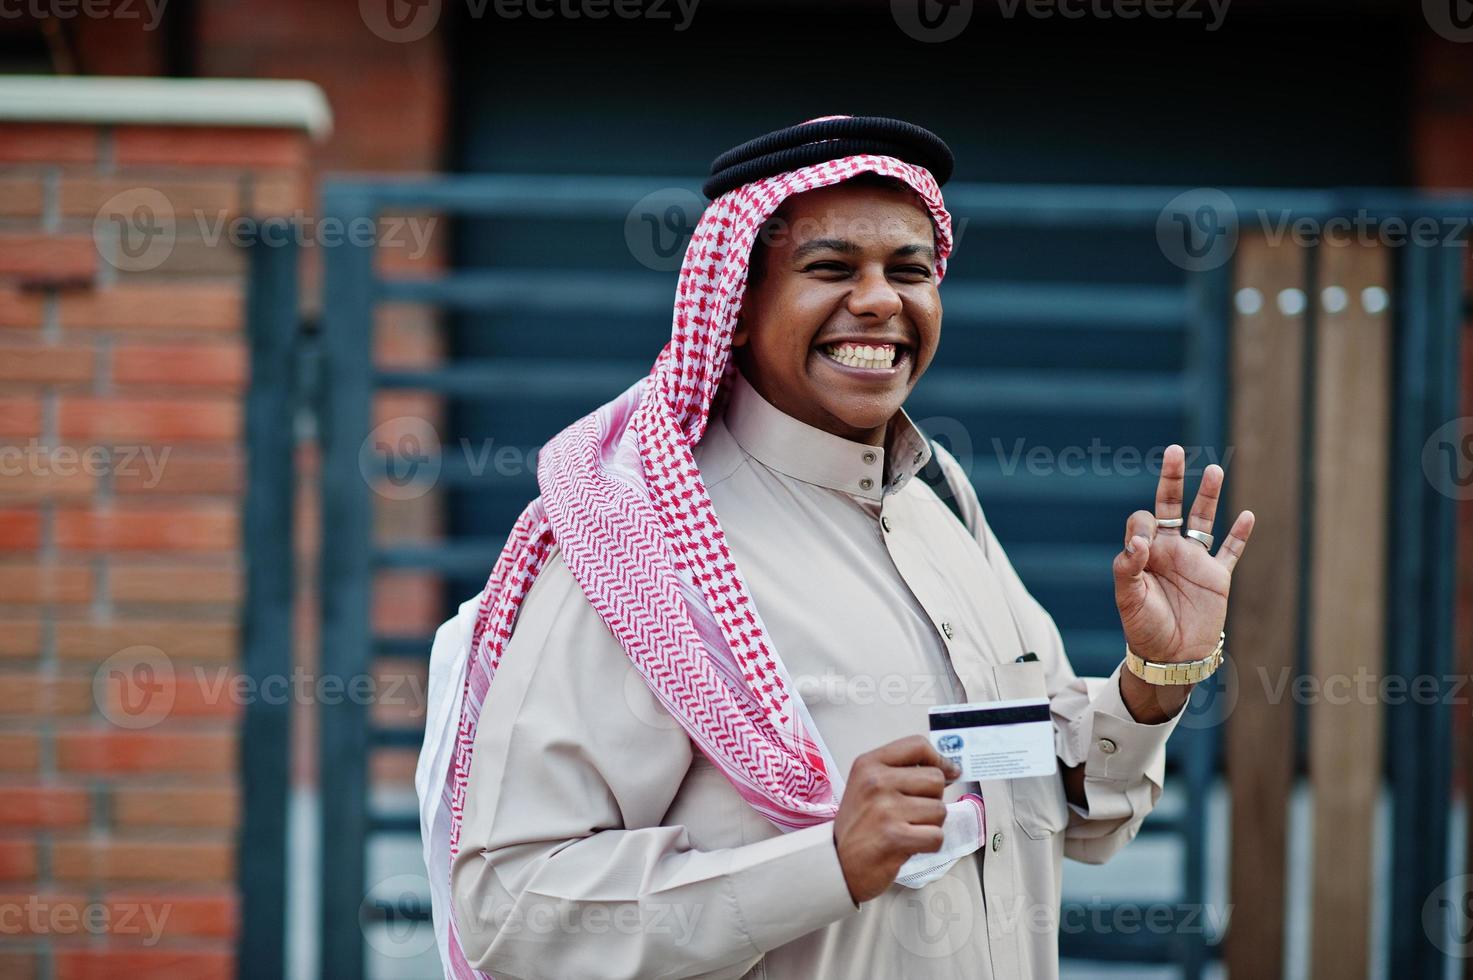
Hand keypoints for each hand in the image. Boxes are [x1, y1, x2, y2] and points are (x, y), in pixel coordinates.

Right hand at [832, 736, 959, 904]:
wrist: (837, 865)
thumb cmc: (858, 826)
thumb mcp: (868, 786)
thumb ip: (903, 772)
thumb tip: (950, 769)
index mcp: (869, 764)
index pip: (917, 745)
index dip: (939, 760)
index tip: (947, 773)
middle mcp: (876, 782)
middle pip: (935, 779)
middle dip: (932, 798)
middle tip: (912, 813)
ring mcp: (885, 809)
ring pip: (939, 809)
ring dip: (930, 824)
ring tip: (906, 830)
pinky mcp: (895, 837)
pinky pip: (937, 835)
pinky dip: (929, 844)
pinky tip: (909, 845)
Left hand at [1112, 445, 1255, 721]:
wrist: (1171, 657)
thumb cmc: (1143, 628)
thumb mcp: (1128, 598)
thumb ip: (1128, 567)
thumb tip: (1140, 540)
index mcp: (1146, 553)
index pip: (1143, 521)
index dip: (1142, 526)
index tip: (1143, 547)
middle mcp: (1170, 551)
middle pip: (1172, 506)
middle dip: (1172, 479)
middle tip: (1174, 451)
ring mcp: (1195, 562)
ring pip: (1204, 520)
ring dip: (1208, 496)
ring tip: (1212, 468)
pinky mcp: (1217, 577)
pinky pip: (1230, 552)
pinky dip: (1240, 535)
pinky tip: (1247, 514)